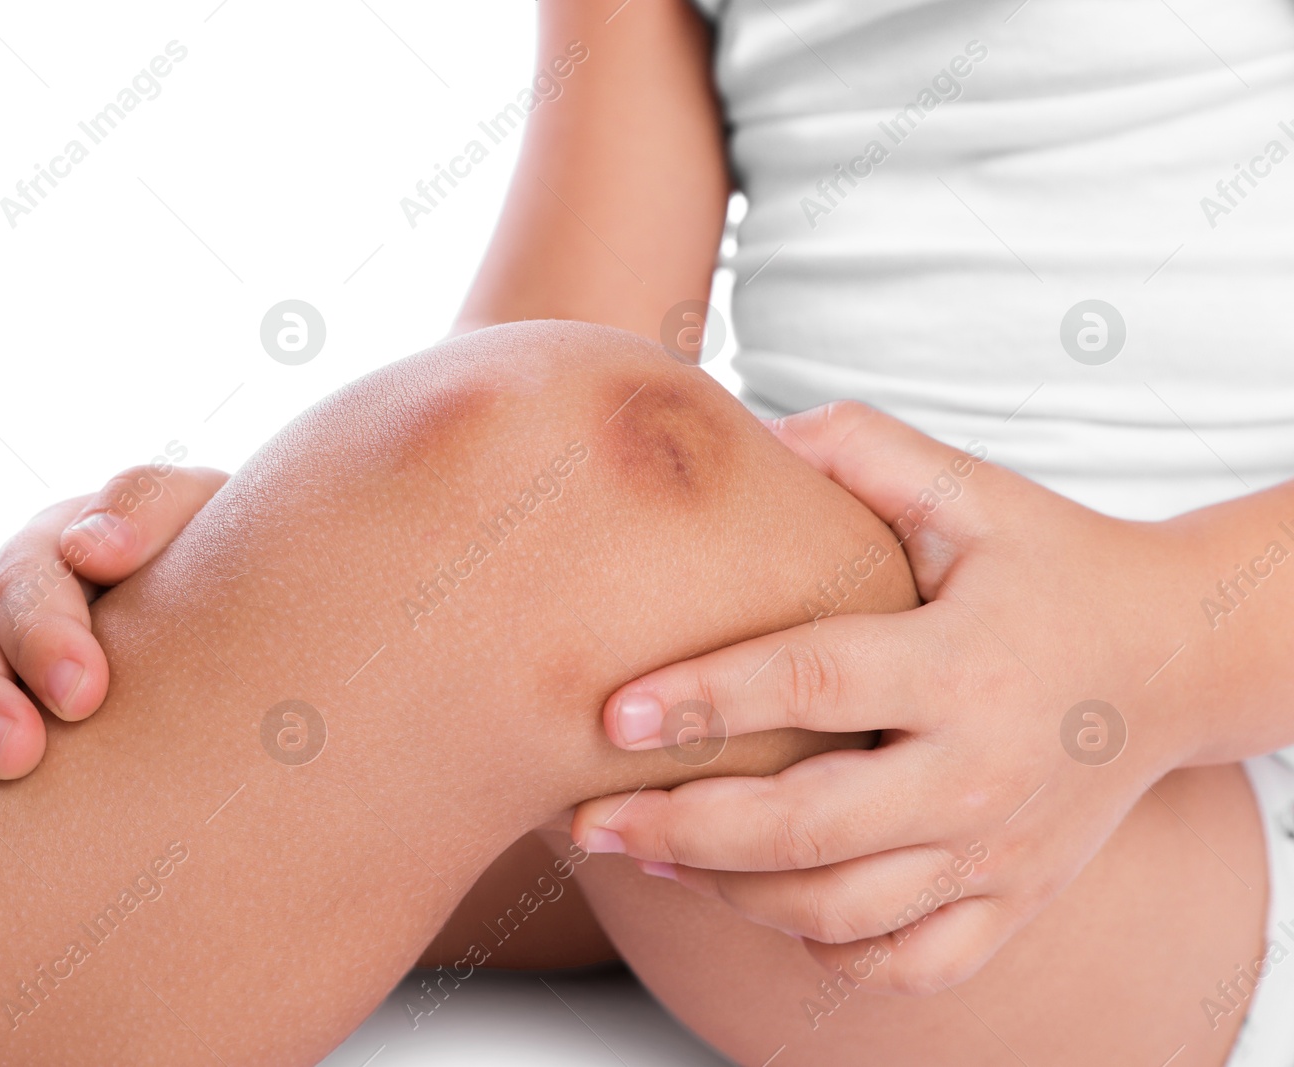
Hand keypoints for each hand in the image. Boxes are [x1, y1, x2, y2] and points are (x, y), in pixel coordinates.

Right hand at [0, 464, 226, 794]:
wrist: (230, 647)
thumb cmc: (239, 587)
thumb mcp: (208, 529)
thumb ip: (154, 514)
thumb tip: (88, 547)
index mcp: (78, 544)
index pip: (41, 567)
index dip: (50, 626)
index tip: (83, 692)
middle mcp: (19, 589)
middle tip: (20, 754)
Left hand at [571, 402, 1206, 993]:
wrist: (1178, 656)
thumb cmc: (1054, 564)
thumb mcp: (974, 492)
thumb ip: (864, 450)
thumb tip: (748, 432)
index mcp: (964, 662)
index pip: (813, 684)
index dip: (705, 700)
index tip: (611, 715)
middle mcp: (981, 771)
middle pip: (807, 828)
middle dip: (681, 829)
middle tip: (588, 818)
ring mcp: (1000, 851)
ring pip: (840, 910)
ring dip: (727, 894)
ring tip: (647, 855)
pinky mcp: (1015, 900)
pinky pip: (907, 962)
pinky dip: (824, 950)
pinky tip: (759, 906)